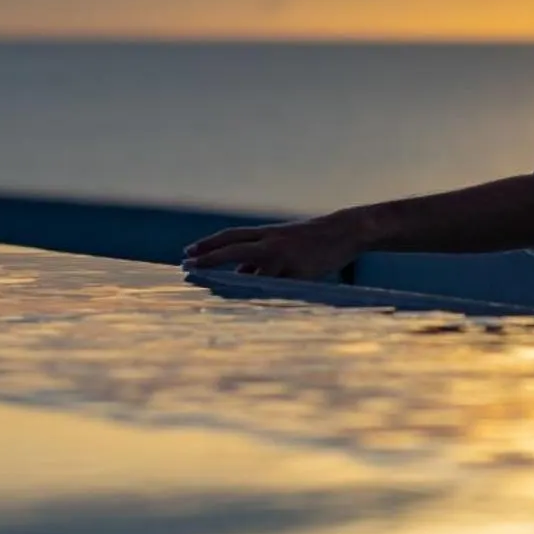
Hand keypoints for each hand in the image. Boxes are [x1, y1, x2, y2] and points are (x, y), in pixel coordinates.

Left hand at [181, 213, 368, 278]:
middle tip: (188, 266)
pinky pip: (277, 285)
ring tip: (213, 291)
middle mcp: (271, 242)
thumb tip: (239, 276)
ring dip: (232, 281)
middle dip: (209, 258)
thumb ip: (261, 259)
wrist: (345, 231)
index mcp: (267, 234)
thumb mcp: (283, 243)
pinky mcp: (299, 271)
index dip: (208, 244)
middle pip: (233, 248)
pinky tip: (251, 303)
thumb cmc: (312, 239)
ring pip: (253, 271)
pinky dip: (263, 292)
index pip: (230, 237)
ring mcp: (285, 256)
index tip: (187, 252)